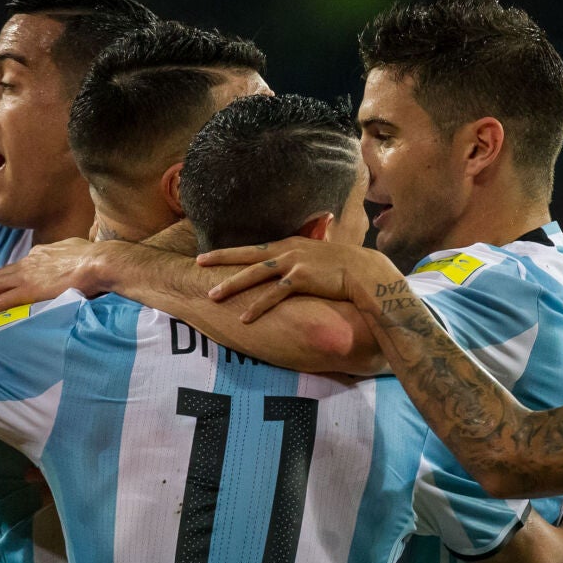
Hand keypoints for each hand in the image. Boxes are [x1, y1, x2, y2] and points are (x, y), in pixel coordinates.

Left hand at [0, 238, 107, 313]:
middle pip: (1, 274)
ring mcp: (26, 276)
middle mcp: (29, 261)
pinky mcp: (27, 291)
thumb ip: (68, 255)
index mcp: (41, 252)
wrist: (97, 263)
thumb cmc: (95, 258)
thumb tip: (72, 258)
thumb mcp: (77, 250)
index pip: (19, 265)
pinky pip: (1, 301)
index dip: (10, 276)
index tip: (6, 285)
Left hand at [200, 239, 404, 320]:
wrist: (364, 272)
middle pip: (247, 255)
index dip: (230, 251)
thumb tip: (291, 267)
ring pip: (255, 274)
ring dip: (232, 285)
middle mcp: (288, 250)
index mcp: (289, 244)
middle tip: (198, 262)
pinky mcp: (301, 279)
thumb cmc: (343, 267)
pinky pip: (274, 295)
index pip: (253, 247)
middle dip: (220, 259)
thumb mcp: (317, 257)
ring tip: (212, 295)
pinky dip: (257, 307)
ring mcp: (294, 264)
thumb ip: (301, 259)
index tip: (209, 254)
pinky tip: (244, 318)